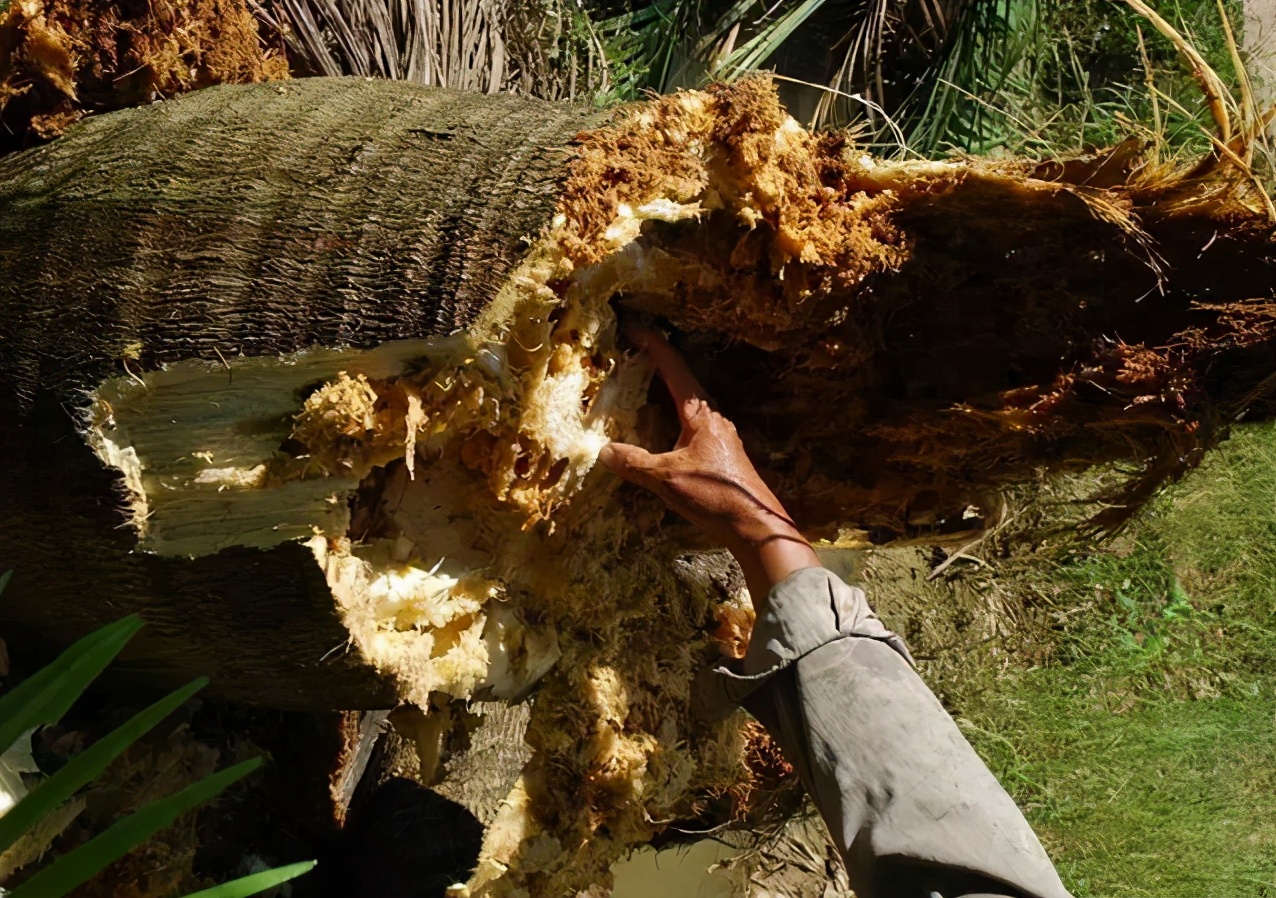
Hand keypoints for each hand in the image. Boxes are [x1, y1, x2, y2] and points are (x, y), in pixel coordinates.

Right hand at [599, 327, 819, 604]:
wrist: (755, 525)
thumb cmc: (714, 494)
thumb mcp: (667, 478)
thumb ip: (635, 463)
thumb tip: (604, 451)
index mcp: (700, 413)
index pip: (673, 368)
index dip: (653, 345)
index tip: (633, 327)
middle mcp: (713, 417)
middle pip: (682, 380)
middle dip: (657, 364)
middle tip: (632, 353)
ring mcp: (719, 435)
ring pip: (687, 402)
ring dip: (665, 390)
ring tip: (641, 386)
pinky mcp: (720, 453)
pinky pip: (689, 422)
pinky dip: (670, 415)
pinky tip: (660, 428)